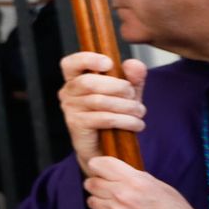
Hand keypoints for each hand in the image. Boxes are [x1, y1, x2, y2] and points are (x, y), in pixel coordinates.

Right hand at [59, 53, 147, 174]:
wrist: (107, 148)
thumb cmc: (114, 115)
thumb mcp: (127, 93)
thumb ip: (133, 77)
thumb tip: (134, 64)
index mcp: (75, 79)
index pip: (71, 63)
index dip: (87, 60)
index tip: (109, 63)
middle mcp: (68, 92)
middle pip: (89, 82)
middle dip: (117, 87)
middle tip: (133, 95)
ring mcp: (70, 109)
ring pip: (99, 101)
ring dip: (126, 106)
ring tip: (140, 112)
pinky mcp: (76, 125)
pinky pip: (103, 118)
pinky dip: (124, 120)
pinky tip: (136, 124)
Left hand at [83, 156, 208, 208]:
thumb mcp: (162, 188)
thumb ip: (136, 179)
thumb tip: (117, 174)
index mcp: (136, 180)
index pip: (101, 164)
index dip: (98, 166)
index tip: (100, 170)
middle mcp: (123, 194)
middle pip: (91, 182)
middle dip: (97, 185)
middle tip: (107, 190)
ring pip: (91, 201)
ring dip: (100, 202)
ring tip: (115, 207)